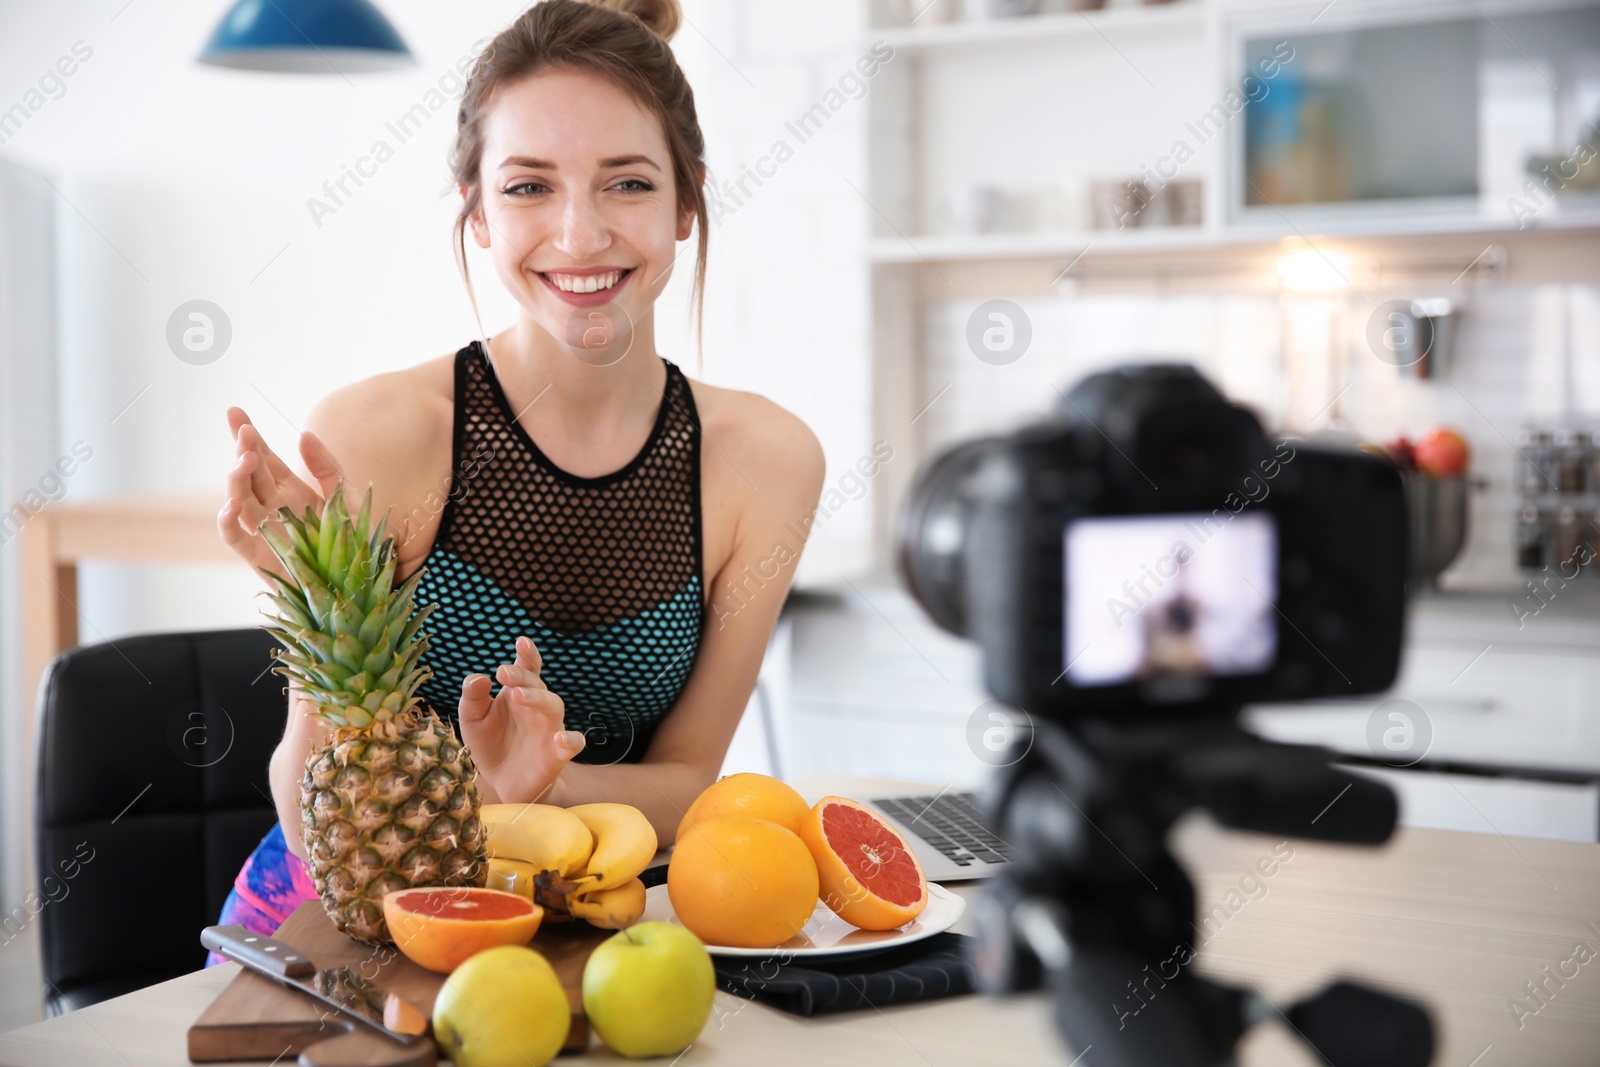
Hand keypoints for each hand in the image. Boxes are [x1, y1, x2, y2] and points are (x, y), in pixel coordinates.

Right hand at [218, 407, 343, 579]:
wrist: (367, 581)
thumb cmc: (358, 541)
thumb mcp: (348, 497)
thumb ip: (327, 468)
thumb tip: (304, 435)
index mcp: (292, 491)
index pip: (264, 458)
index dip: (249, 436)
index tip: (235, 411)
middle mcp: (274, 509)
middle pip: (248, 475)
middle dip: (243, 451)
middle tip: (245, 433)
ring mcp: (265, 533)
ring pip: (239, 501)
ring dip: (236, 480)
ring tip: (244, 460)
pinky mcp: (261, 559)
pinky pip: (236, 539)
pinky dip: (228, 523)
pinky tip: (232, 505)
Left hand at [458, 636, 585, 803]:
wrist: (503, 784)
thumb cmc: (490, 745)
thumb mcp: (473, 720)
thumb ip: (473, 698)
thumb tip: (479, 677)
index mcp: (518, 694)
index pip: (527, 669)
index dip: (527, 654)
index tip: (521, 641)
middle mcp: (537, 707)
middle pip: (538, 685)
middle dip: (523, 676)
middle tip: (504, 673)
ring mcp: (550, 729)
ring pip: (554, 706)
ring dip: (538, 698)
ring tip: (519, 696)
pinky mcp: (558, 754)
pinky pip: (575, 742)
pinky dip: (571, 739)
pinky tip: (560, 738)